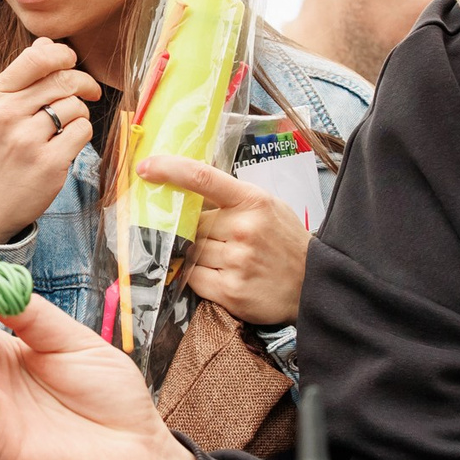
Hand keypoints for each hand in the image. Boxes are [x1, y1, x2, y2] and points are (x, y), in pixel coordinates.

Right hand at [0, 40, 98, 243]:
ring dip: (80, 113)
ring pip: (76, 106)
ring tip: (67, 126)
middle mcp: (7, 115)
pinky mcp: (48, 164)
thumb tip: (47, 44)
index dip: (63, 55)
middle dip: (83, 82)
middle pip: (63, 80)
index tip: (71, 63)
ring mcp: (27, 140)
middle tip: (89, 91)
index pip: (37, 57)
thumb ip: (20, 78)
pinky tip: (68, 143)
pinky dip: (81, 134)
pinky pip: (82, 132)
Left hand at [136, 154, 310, 325]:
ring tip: (225, 260)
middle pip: (192, 224)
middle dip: (195, 231)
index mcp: (253, 201)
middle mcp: (244, 229)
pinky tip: (219, 276)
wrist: (314, 284)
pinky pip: (192, 279)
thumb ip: (231, 200)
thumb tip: (185, 191)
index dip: (169, 169)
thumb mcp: (267, 207)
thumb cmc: (285, 242)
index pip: (203, 178)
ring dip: (196, 255)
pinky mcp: (230, 291)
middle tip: (217, 239)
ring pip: (190, 252)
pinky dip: (197, 277)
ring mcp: (237, 261)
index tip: (146, 168)